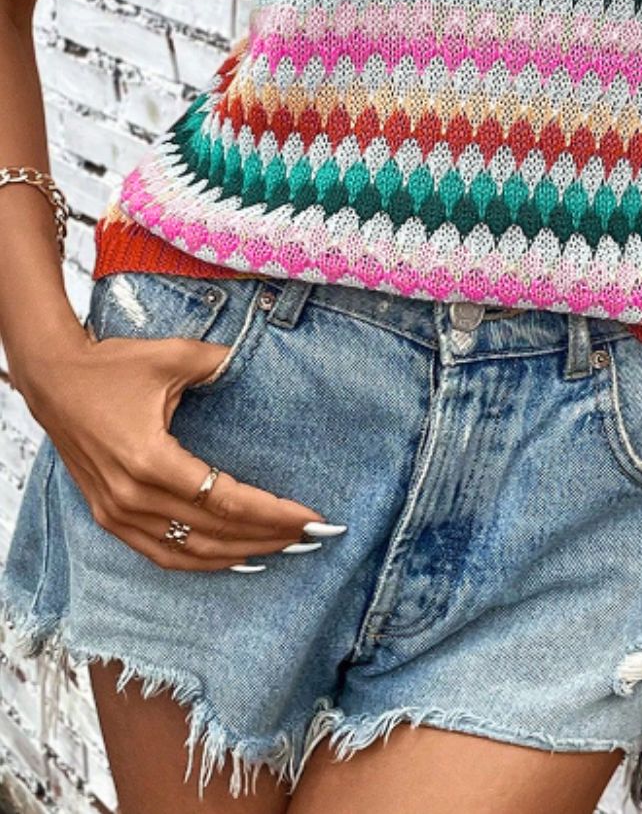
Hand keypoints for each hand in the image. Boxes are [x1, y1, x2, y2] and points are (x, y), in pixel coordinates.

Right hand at [23, 324, 331, 571]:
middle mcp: (133, 496)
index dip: (272, 513)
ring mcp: (117, 512)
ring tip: (281, 549)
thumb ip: (220, 363)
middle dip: (267, 536)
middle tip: (310, 536)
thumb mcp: (171, 356)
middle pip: (214, 532)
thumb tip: (258, 362)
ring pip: (188, 552)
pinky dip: (198, 561)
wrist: (53, 379)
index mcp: (151, 460)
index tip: (311, 517)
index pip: (226, 500)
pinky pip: (159, 554)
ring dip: (238, 553)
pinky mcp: (108, 516)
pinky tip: (231, 557)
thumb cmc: (111, 366)